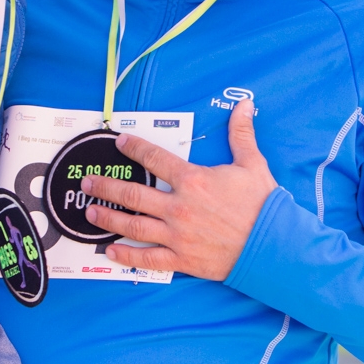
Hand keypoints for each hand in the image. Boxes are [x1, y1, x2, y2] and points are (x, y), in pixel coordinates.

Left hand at [83, 99, 277, 280]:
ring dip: (109, 218)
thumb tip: (244, 104)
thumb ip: (242, 134)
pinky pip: (148, 258)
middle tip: (87, 182)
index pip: (155, 159)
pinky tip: (111, 251)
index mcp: (194, 180)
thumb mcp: (253, 164)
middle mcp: (180, 207)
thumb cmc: (264, 205)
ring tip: (90, 212)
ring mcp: (178, 235)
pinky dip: (127, 256)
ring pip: (134, 225)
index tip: (119, 142)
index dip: (134, 148)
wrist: (275, 246)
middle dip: (107, 186)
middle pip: (134, 194)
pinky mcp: (182, 259)